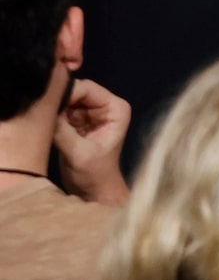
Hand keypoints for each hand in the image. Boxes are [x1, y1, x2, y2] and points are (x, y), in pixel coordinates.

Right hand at [53, 78, 129, 205]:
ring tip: (43, 120)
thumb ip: (63, 130)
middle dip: (59, 100)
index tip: (47, 103)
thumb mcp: (78, 153)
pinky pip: (61, 112)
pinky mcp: (77, 123)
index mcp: (115, 108)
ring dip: (54, 109)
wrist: (93, 191)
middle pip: (76, 92)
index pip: (87, 88)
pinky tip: (44, 124)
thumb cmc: (94, 174)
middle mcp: (105, 107)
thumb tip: (47, 109)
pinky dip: (52, 116)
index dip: (67, 92)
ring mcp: (91, 114)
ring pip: (66, 100)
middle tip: (41, 111)